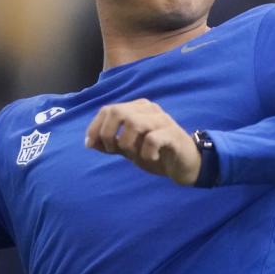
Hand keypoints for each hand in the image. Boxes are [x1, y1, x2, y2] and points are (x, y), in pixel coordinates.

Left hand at [85, 99, 199, 185]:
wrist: (185, 164)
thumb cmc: (156, 154)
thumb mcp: (129, 149)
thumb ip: (111, 144)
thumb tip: (89, 142)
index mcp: (137, 109)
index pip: (109, 109)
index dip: (95, 127)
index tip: (91, 144)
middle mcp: (149, 110)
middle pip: (118, 112)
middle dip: (108, 133)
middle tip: (111, 150)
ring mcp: (162, 120)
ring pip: (134, 123)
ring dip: (126, 143)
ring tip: (131, 155)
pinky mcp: (173, 134)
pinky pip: (152, 139)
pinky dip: (146, 152)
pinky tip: (151, 159)